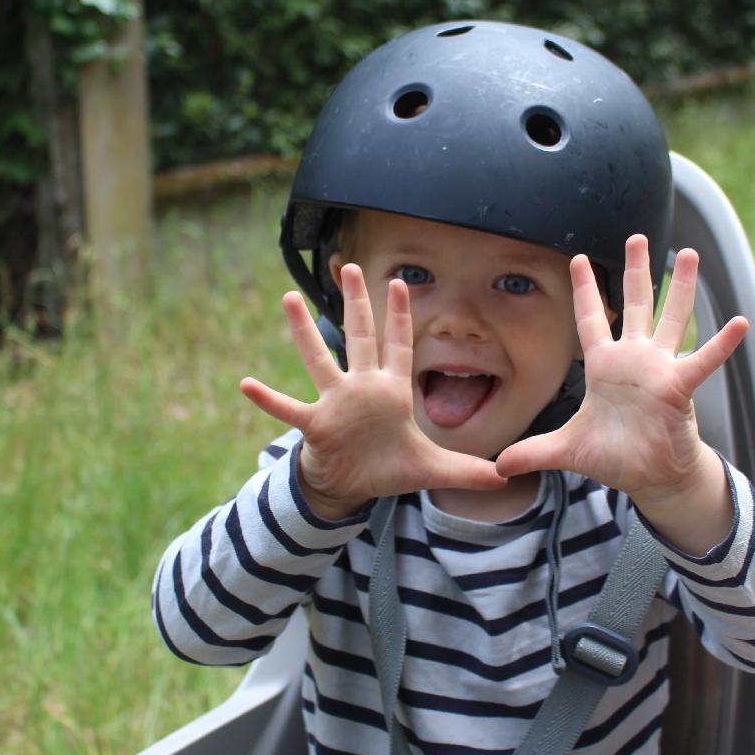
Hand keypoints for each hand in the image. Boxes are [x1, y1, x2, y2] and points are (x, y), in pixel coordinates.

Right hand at [240, 264, 505, 518]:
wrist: (352, 487)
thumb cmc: (389, 469)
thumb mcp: (433, 470)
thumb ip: (469, 470)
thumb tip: (507, 477)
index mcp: (391, 392)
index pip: (398, 347)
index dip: (399, 317)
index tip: (399, 282)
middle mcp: (362, 389)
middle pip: (359, 337)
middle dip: (357, 303)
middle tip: (350, 266)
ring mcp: (336, 404)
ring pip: (319, 360)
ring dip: (304, 331)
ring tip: (289, 297)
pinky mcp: (316, 425)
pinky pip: (289, 409)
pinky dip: (269, 400)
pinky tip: (247, 384)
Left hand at [495, 235, 748, 550]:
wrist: (651, 478)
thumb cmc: (615, 457)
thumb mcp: (567, 450)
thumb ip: (532, 452)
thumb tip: (497, 467)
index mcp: (604, 367)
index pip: (590, 320)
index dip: (585, 290)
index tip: (577, 258)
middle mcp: (634, 360)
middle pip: (634, 305)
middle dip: (635, 271)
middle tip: (637, 236)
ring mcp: (660, 370)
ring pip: (672, 320)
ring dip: (680, 289)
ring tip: (690, 255)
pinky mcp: (680, 389)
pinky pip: (702, 362)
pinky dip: (721, 344)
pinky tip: (739, 323)